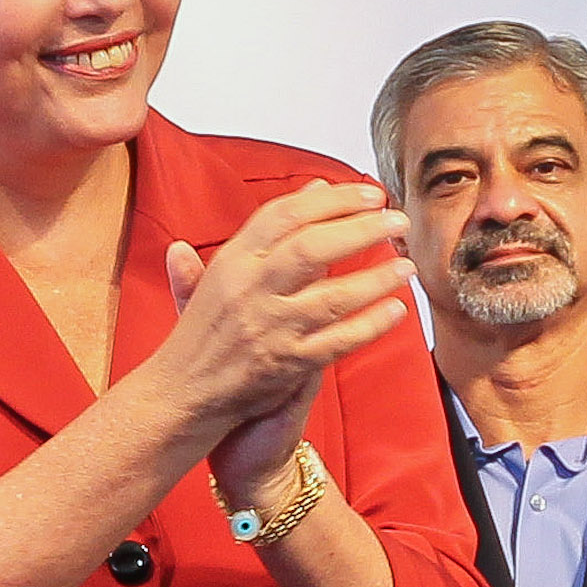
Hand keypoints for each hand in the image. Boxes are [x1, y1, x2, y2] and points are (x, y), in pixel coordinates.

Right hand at [154, 182, 414, 443]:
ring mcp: (268, 330)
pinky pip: (338, 341)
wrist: (180, 396)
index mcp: (231, 262)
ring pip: (333, 296)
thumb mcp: (220, 274)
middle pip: (312, 248)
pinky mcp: (286, 366)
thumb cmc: (204, 333)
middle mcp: (248, 291)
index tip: (370, 195)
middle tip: (398, 221)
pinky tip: (396, 310)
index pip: (284, 216)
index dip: (333, 201)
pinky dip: (371, 325)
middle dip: (362, 230)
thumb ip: (265, 232)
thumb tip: (311, 190)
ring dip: (376, 278)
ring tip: (407, 266)